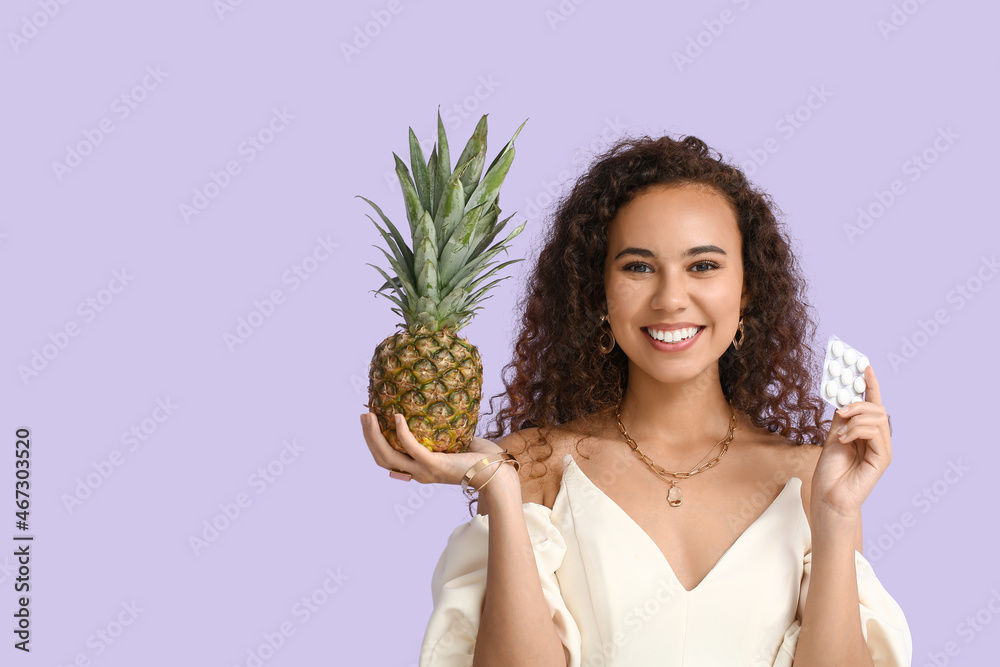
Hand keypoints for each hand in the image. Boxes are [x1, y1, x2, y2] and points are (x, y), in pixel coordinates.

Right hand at [361, 412, 505, 485]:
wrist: (498, 473)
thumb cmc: (483, 458)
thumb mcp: (459, 442)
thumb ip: (446, 433)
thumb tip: (441, 412)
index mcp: (421, 470)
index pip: (388, 461)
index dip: (375, 444)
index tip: (370, 423)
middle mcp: (418, 473)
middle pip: (382, 458)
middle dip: (369, 437)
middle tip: (364, 415)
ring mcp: (424, 470)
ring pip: (388, 456)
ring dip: (375, 435)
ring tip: (369, 415)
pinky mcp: (434, 465)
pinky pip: (410, 448)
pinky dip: (401, 432)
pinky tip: (397, 417)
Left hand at [811, 365, 891, 519]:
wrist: (828, 494)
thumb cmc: (830, 470)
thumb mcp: (833, 436)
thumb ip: (842, 418)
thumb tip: (844, 399)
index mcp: (865, 431)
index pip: (872, 403)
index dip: (870, 384)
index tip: (864, 366)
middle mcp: (877, 438)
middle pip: (877, 408)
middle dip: (858, 403)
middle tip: (840, 410)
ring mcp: (882, 448)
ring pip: (877, 418)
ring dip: (855, 420)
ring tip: (840, 433)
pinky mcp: (882, 458)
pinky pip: (875, 433)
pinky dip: (857, 431)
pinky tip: (844, 440)